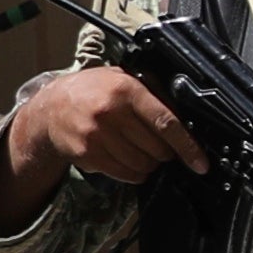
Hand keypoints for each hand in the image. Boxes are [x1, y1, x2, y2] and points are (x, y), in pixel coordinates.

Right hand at [0, 62, 200, 196]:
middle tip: (159, 146)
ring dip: (148, 164)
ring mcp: (97, 135)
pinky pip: (125, 174)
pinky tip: (126, 159)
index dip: (187, 146)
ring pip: (142, 165)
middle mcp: (111, 112)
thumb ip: (151, 92)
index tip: (201, 163)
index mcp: (126, 89)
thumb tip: (186, 117)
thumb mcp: (122, 78)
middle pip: (157, 148)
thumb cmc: (94, 91)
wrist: (51, 107)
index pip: (166, 122)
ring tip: (138, 150)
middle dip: (165, 153)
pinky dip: (133, 172)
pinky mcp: (88, 154)